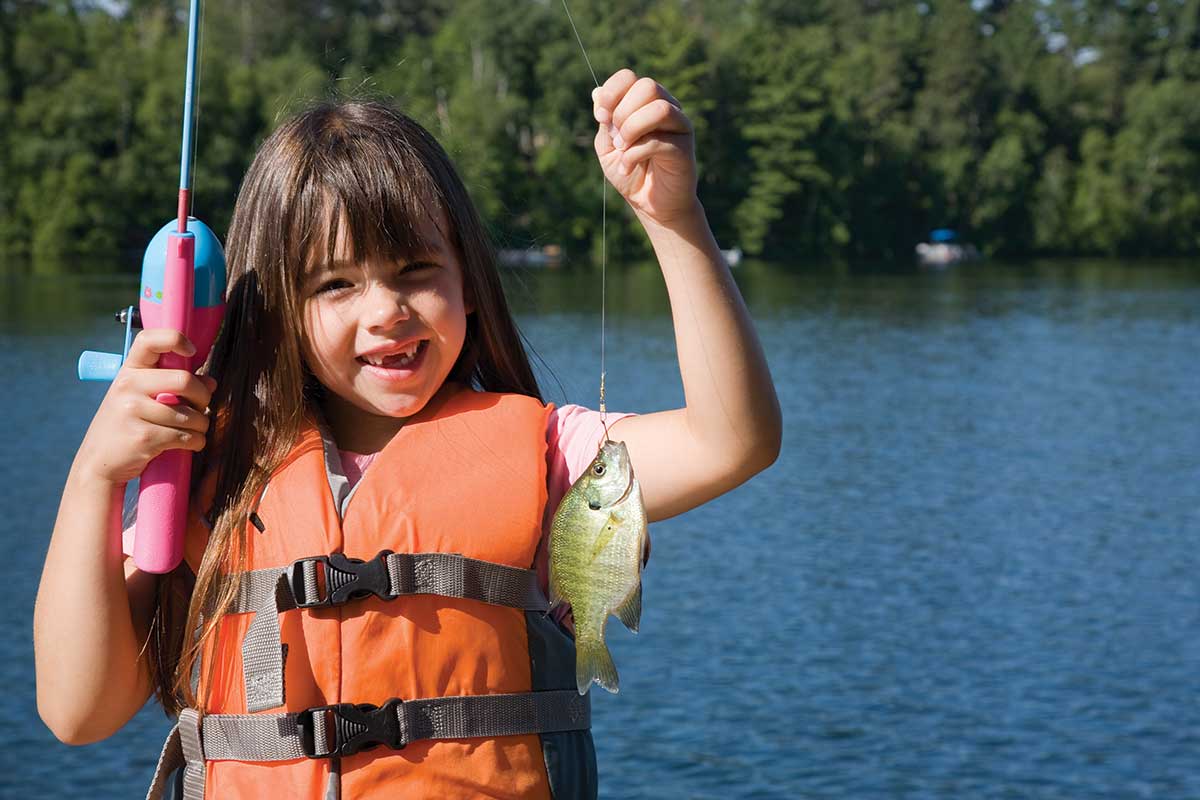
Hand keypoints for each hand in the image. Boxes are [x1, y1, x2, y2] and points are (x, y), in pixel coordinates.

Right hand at [76, 329, 215, 484]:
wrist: (98, 463)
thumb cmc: (125, 426)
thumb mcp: (139, 399)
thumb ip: (172, 386)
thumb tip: (211, 382)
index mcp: (128, 371)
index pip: (149, 340)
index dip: (175, 339)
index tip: (191, 352)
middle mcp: (128, 386)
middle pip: (185, 381)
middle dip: (203, 397)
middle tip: (201, 407)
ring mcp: (133, 411)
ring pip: (191, 414)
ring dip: (201, 426)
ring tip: (194, 430)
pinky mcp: (144, 437)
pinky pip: (186, 436)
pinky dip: (196, 442)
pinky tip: (191, 443)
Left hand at [593, 69, 698, 224]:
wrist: (652, 205)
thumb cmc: (631, 173)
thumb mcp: (608, 147)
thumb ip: (605, 120)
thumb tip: (596, 92)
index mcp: (645, 103)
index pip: (630, 77)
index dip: (612, 92)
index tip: (601, 117)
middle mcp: (667, 108)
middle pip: (648, 86)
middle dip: (623, 112)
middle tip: (616, 138)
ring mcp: (679, 126)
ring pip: (659, 108)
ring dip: (632, 129)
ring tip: (623, 149)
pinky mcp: (684, 148)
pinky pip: (658, 140)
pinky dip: (635, 154)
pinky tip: (628, 167)